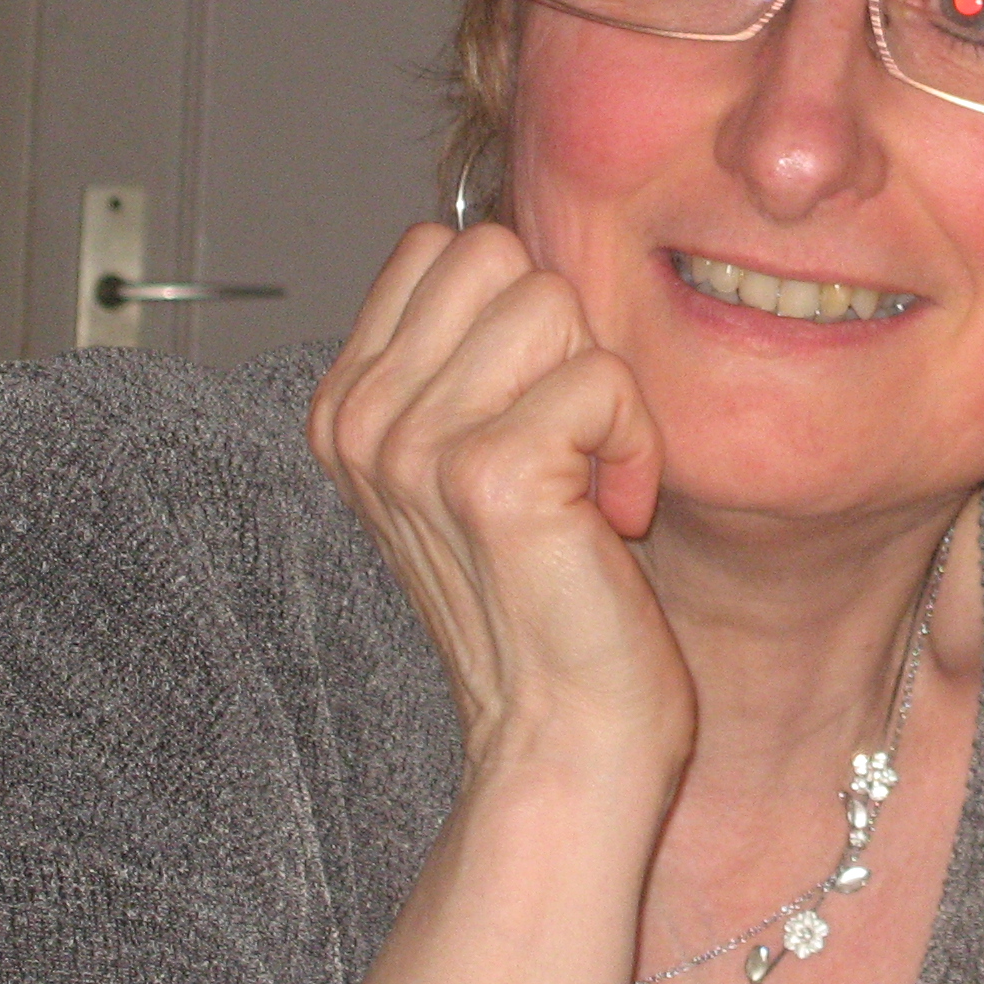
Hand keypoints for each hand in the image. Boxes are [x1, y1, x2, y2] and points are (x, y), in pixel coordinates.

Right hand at [311, 222, 689, 774]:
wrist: (565, 735)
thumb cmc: (553, 596)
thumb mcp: (487, 455)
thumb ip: (477, 355)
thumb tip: (521, 248)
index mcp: (350, 403)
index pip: (445, 247)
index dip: (525, 317)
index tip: (538, 420)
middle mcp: (363, 418)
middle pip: (501, 260)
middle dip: (565, 342)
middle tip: (569, 450)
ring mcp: (415, 446)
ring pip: (555, 305)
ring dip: (604, 395)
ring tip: (586, 486)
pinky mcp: (491, 475)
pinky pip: (604, 378)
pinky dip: (633, 444)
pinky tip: (610, 518)